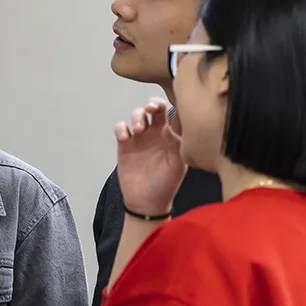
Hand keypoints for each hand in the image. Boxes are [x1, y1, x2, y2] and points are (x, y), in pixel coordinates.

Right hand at [115, 97, 186, 214]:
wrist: (146, 201)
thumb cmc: (166, 184)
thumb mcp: (179, 163)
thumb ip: (181, 143)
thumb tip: (184, 124)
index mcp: (171, 135)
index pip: (173, 112)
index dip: (172, 104)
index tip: (170, 104)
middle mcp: (156, 133)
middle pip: (154, 108)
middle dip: (153, 103)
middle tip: (152, 108)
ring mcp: (140, 138)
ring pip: (137, 115)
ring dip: (137, 116)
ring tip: (139, 129)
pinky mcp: (125, 145)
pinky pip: (121, 128)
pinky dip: (122, 128)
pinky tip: (125, 137)